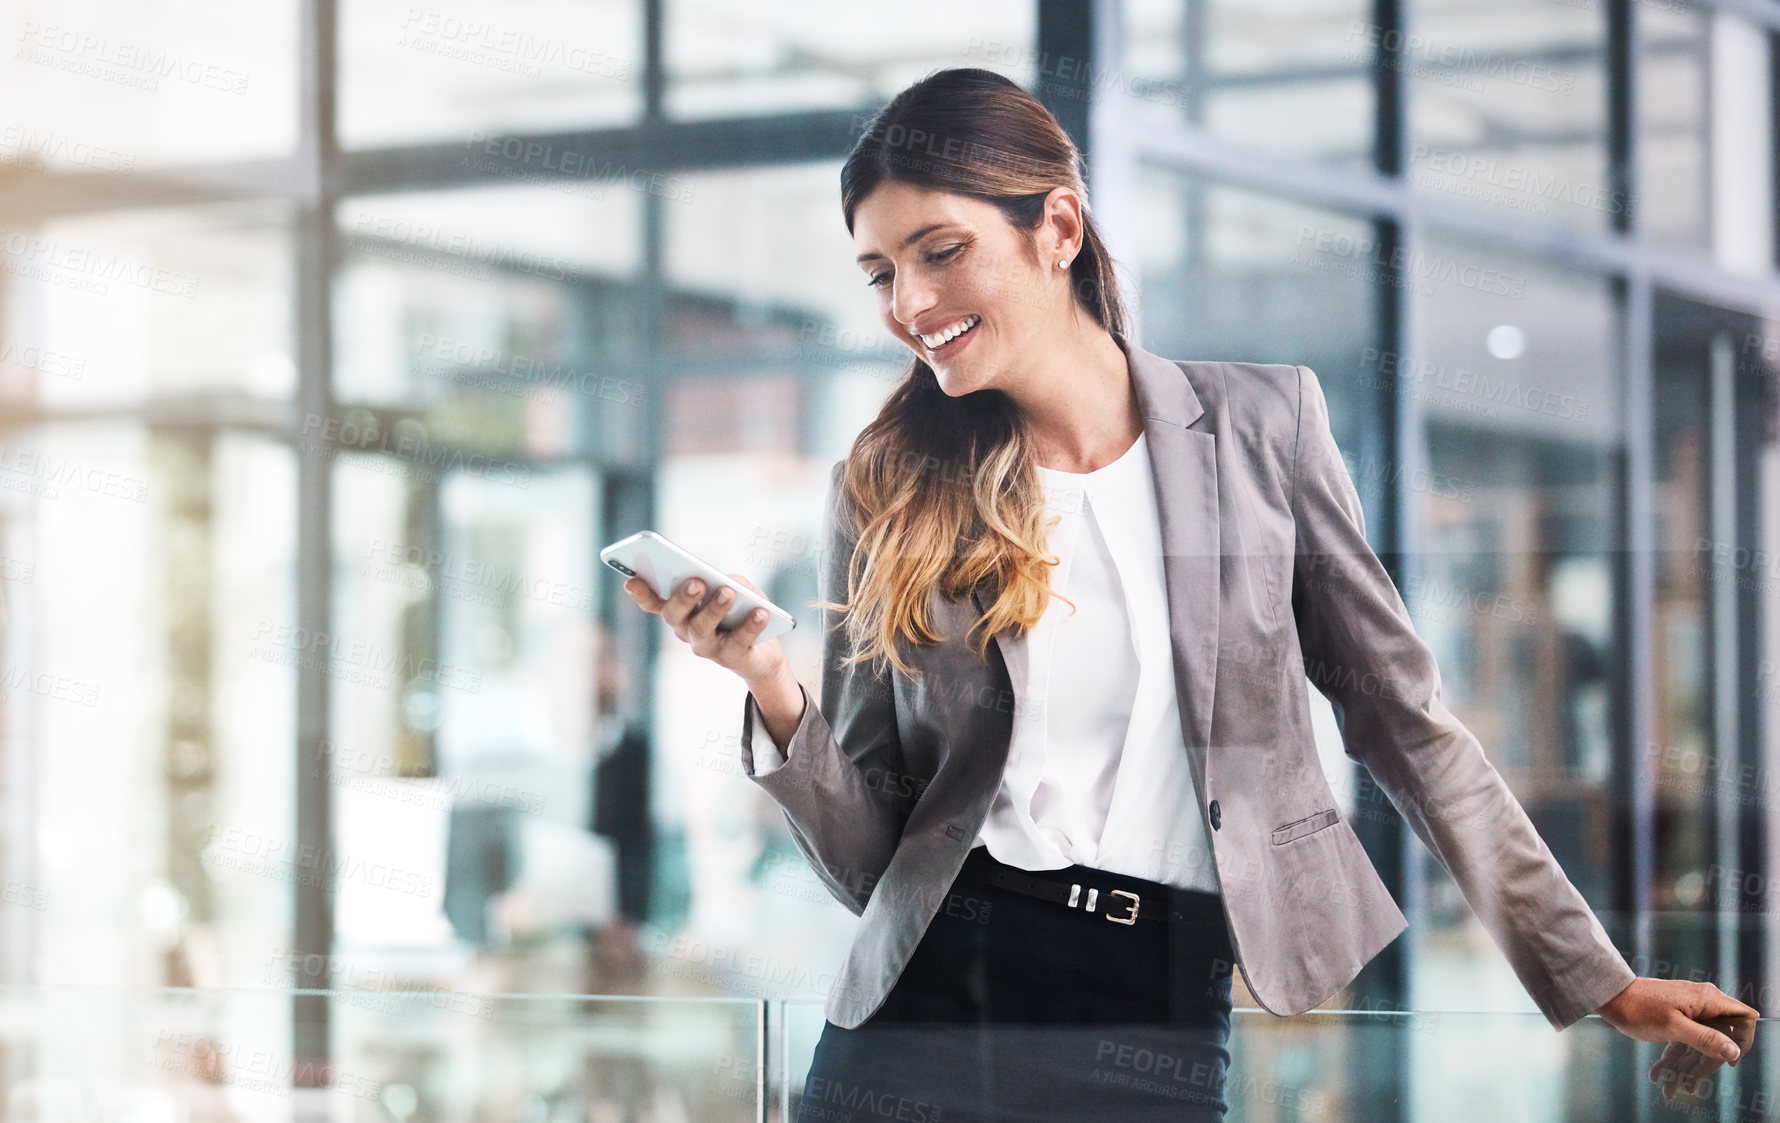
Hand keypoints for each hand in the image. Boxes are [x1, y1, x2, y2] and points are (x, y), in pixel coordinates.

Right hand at [623, 572, 786, 687]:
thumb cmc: (743, 610)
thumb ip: (728, 580)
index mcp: (680, 610)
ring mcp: (706, 647)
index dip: (640, 594)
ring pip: (701, 630)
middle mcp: (686, 630)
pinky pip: (738, 642)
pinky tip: (761, 612)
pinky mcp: (731, 658)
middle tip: (696, 582)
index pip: (653, 602)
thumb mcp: (737, 587)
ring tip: (728, 592)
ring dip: (714, 609)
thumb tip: (725, 583)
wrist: (764, 652)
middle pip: (674, 615)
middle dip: (682, 597)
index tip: (631, 580)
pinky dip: (750, 625)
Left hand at [1594, 978, 1758, 1102]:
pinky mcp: (1675, 1017)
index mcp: (1708, 1000)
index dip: (1743, 1040)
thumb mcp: (1673, 1027)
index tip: (1730, 1062)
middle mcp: (1703, 1002)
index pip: (1743, 1018)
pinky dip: (1672, 1059)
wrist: (1609, 995)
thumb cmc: (1638, 1008)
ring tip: (1668, 1089)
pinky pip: (1682, 1041)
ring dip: (1684, 1068)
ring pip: (1697, 1044)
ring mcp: (1689, 1010)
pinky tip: (1658, 1077)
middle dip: (1703, 1065)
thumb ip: (1705, 1039)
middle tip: (1687, 1086)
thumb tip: (1734, 1051)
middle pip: (1719, 1038)